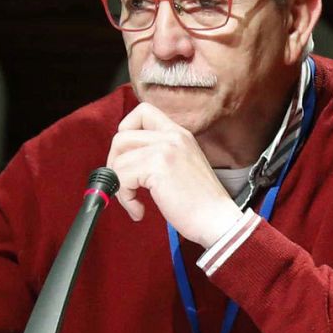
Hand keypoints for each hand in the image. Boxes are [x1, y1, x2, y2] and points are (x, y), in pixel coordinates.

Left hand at [106, 102, 243, 245]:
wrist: (218, 220)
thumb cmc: (200, 203)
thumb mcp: (182, 165)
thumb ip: (159, 154)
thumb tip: (123, 159)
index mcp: (179, 133)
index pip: (143, 111)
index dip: (125, 131)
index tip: (126, 156)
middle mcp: (173, 135)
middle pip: (122, 135)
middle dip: (114, 162)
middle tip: (123, 183)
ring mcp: (165, 149)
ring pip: (119, 160)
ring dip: (119, 185)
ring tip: (134, 202)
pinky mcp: (158, 166)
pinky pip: (122, 177)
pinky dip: (125, 198)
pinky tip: (138, 211)